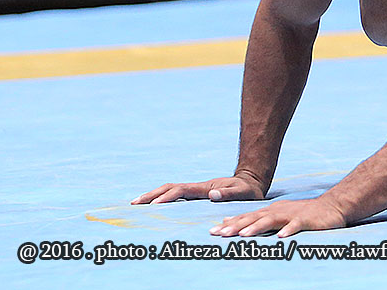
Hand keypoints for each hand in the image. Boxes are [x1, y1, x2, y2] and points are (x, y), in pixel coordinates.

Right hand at [131, 173, 264, 204]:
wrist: (251, 182)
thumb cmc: (248, 190)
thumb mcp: (243, 192)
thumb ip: (229, 193)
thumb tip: (212, 195)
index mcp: (205, 188)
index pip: (181, 191)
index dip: (167, 197)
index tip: (153, 206)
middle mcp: (198, 187)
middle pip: (170, 188)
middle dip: (152, 195)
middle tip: (134, 203)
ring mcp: (197, 189)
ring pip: (171, 190)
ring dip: (154, 195)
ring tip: (137, 203)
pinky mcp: (197, 193)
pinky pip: (176, 195)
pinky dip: (162, 198)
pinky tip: (154, 205)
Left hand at [209, 198, 347, 237]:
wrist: (333, 206)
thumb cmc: (303, 213)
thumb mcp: (276, 214)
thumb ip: (254, 219)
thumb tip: (228, 222)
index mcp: (270, 211)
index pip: (246, 218)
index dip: (230, 224)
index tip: (212, 232)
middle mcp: (278, 211)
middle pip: (254, 218)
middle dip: (236, 226)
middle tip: (221, 234)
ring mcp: (292, 214)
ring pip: (271, 220)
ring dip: (257, 228)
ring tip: (244, 236)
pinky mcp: (306, 219)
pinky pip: (296, 225)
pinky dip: (289, 230)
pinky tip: (281, 237)